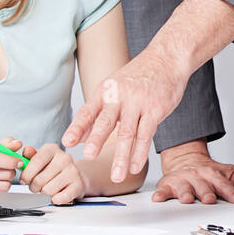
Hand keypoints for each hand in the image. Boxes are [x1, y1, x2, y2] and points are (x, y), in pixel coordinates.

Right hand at [0, 135, 24, 192]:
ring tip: (7, 173)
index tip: (19, 162)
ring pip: (1, 182)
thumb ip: (6, 144)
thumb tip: (17, 143)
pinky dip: (6, 185)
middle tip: (15, 168)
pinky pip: (0, 189)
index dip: (10, 160)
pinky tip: (2, 180)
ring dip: (9, 178)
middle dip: (11, 170)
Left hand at [21, 142, 85, 205]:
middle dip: (34, 187)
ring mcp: (73, 171)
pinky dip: (55, 200)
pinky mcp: (79, 185)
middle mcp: (64, 158)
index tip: (24, 180)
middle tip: (37, 186)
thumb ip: (30, 157)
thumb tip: (26, 151)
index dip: (26, 175)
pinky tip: (57, 194)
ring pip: (47, 191)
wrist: (76, 175)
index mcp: (52, 149)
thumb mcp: (41, 159)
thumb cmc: (54, 168)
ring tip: (48, 189)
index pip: (35, 162)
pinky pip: (59, 198)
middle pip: (39, 180)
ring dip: (44, 194)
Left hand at [62, 44, 185, 181]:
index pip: (88, 111)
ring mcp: (138, 103)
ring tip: (116, 176)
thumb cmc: (138, 75)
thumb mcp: (113, 88)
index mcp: (105, 91)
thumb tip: (80, 137)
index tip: (67, 142)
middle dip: (97, 140)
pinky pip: (146, 134)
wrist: (166, 58)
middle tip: (88, 156)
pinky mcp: (155, 109)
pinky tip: (135, 166)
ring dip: (121, 156)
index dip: (77, 127)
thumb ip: (97, 113)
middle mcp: (119, 96)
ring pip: (128, 133)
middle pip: (106, 121)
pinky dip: (140, 152)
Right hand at [152, 145, 233, 204]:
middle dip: (206, 192)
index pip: (224, 184)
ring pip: (184, 187)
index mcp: (215, 174)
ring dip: (185, 193)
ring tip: (187, 199)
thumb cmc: (211, 172)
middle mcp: (198, 176)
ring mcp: (183, 180)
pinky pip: (163, 189)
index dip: (231, 192)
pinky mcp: (168, 185)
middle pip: (203, 185)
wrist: (187, 160)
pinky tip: (159, 198)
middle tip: (210, 200)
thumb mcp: (233, 174)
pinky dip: (160, 194)